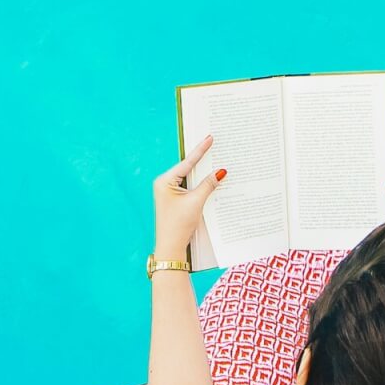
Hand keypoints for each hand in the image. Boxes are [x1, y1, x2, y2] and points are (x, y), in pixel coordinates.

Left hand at [153, 135, 224, 258]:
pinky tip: (210, 179)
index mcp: (164, 181)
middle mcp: (164, 184)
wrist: (170, 247)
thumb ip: (209, 185)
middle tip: (213, 144)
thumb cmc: (178, 225)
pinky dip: (200, 184)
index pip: (187, 162)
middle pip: (188, 168)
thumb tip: (221, 172)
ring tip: (215, 159)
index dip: (200, 150)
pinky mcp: (174, 199)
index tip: (209, 138)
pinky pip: (189, 186)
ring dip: (202, 172)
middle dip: (202, 159)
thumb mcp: (196, 202)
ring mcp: (168, 192)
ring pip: (189, 177)